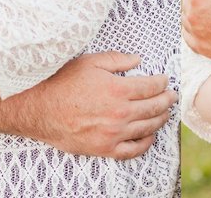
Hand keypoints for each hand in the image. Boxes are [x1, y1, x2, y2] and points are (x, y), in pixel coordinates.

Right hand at [25, 52, 175, 158]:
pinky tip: (150, 136)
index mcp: (118, 89)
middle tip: (172, 95)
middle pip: (154, 107)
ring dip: (160, 119)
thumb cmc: (62, 82)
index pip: (151, 86)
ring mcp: (113, 133)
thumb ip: (117, 60)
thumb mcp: (90, 62)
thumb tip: (138, 60)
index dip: (161, 82)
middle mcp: (119, 113)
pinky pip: (132, 150)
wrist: (38, 108)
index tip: (164, 80)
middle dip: (166, 100)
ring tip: (165, 113)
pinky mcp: (104, 148)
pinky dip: (145, 143)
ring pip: (147, 127)